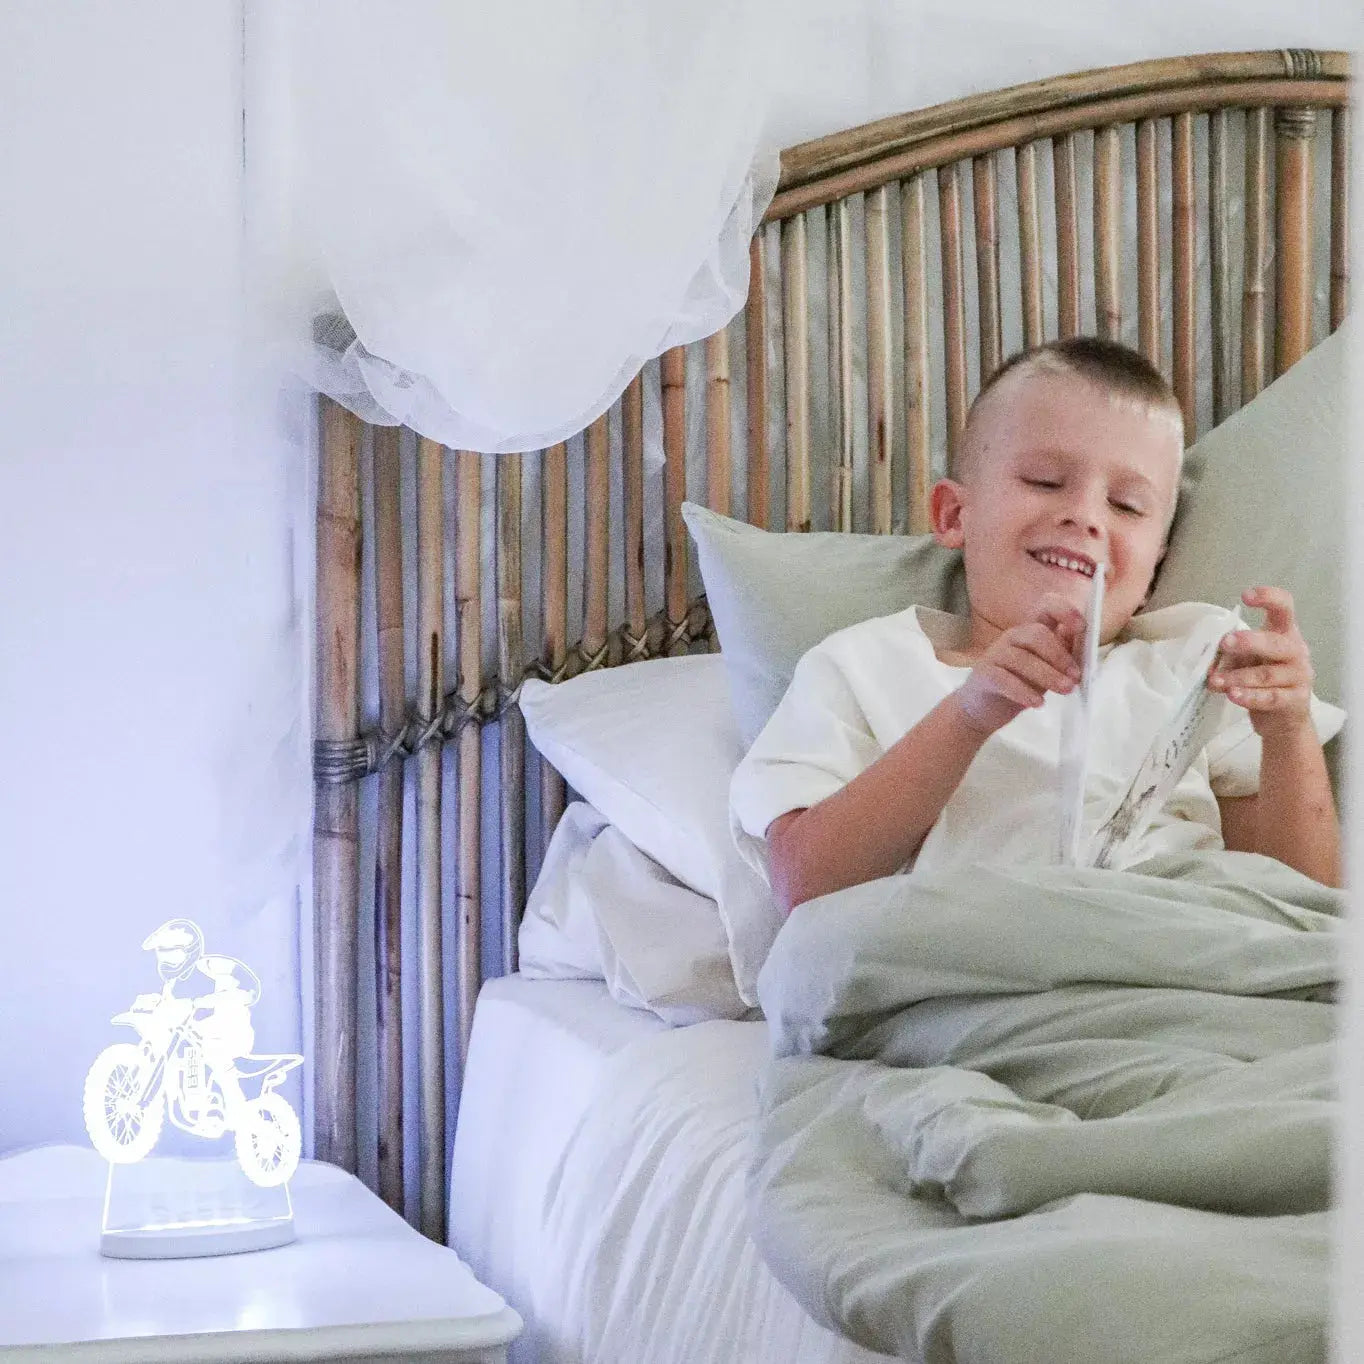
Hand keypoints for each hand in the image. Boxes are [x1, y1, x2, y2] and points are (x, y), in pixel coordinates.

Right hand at [954, 594, 1085, 734]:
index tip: (1081, 627)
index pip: (1046, 606)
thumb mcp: (1047, 668)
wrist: (984, 708)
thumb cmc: (1020, 685)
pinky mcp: (984, 675)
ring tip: (1065, 691)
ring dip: (1048, 675)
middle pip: (1037, 634)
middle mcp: (1013, 637)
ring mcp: (996, 654)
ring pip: (1022, 658)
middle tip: (1075, 677)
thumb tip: (1087, 644)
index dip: (1065, 611)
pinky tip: (1038, 704)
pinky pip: (1004, 679)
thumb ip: (1064, 655)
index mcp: (1032, 631)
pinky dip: (1024, 692)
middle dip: (1060, 655)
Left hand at [1207, 587, 1313, 739]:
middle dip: (1249, 642)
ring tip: (1214, 680)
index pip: (1284, 608)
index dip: (1269, 598)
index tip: (1245, 596)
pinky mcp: (1296, 700)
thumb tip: (1206, 656)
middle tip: (1224, 643)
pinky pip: (1270, 697)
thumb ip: (1231, 654)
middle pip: (1276, 643)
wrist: (1284, 718)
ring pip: (1267, 674)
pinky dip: (1249, 696)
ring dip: (1237, 676)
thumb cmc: (1262, 680)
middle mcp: (1296, 651)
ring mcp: (1299, 676)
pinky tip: (1232, 695)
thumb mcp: (1247, 660)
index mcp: (1284, 633)